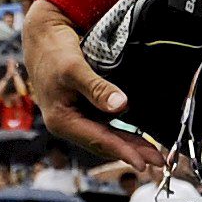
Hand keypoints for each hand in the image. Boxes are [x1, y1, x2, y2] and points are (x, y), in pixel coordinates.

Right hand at [20, 3, 171, 178]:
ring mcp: (77, 117)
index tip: (143, 163)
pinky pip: (107, 125)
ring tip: (154, 154)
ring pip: (108, 136)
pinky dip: (123, 131)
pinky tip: (138, 137)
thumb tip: (121, 106)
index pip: (98, 141)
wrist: (43, 38)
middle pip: (105, 143)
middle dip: (132, 153)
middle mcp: (69, 124)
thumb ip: (97, 88)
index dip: (123, 153)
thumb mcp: (74, 69)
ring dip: (130, 145)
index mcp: (62, 121)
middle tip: (159, 162)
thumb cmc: (52, 53)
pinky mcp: (84, 109)